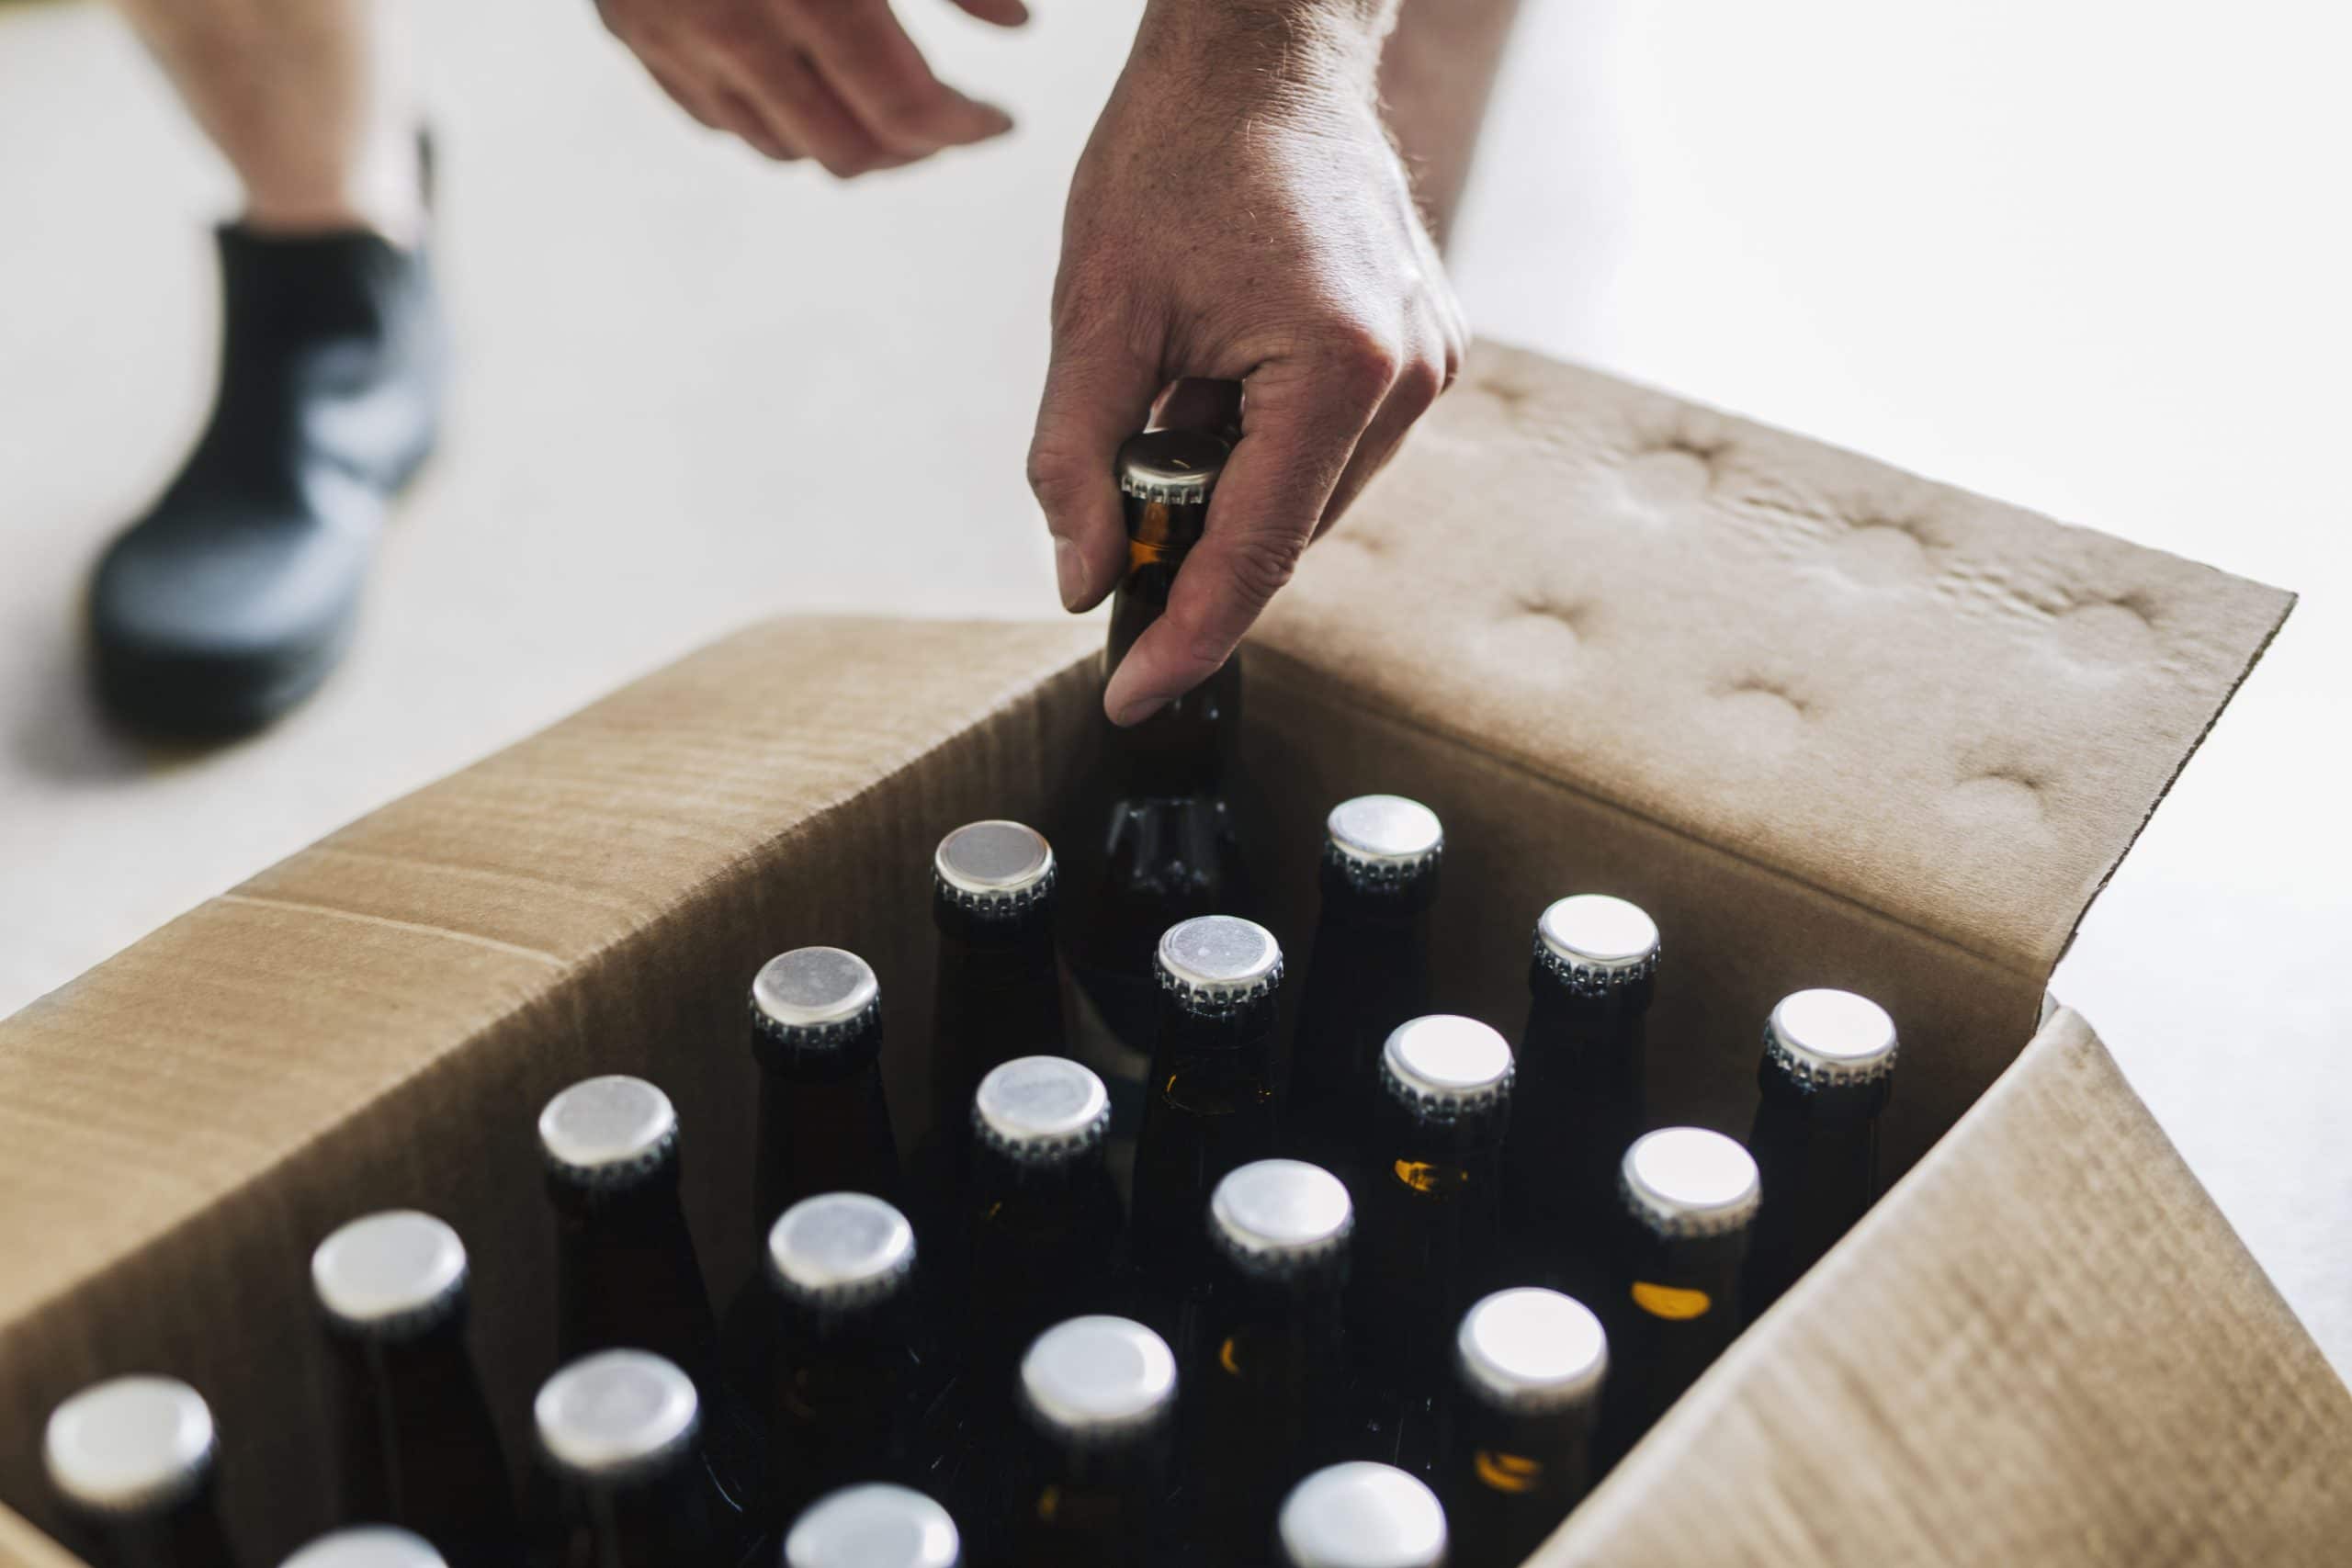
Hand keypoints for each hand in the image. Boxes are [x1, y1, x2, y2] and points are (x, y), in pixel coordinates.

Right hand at [598, 0, 1025, 176]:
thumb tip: (1018, 25)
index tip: (999, 122)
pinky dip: (775, 119)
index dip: (963, 128)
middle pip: (848, 149)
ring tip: (889, 113)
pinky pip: (719, 120)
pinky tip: (810, 88)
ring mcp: (672, 35)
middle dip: (912, 150)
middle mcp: (735, 23)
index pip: (905, 107)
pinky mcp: (630, 34)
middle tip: (950, 123)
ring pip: (783, 148)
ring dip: (847, 143)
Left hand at [1027, 1, 1464, 725]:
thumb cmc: (1183, 149)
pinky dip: (1266, 450)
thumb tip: (1082, 579)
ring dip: (1231, 491)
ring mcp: (1429, 363)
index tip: (1129, 695)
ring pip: (1311, 498)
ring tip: (1175, 398)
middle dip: (1194, 549)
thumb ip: (1076, 460)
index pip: (1256, 552)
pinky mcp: (1426, 348)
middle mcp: (1407, 376)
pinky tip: (1220, 382)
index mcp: (1337, 367)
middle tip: (1113, 524)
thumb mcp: (1098, 310)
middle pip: (1286, 533)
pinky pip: (1335, 449)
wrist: (1264, 49)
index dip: (1184, 636)